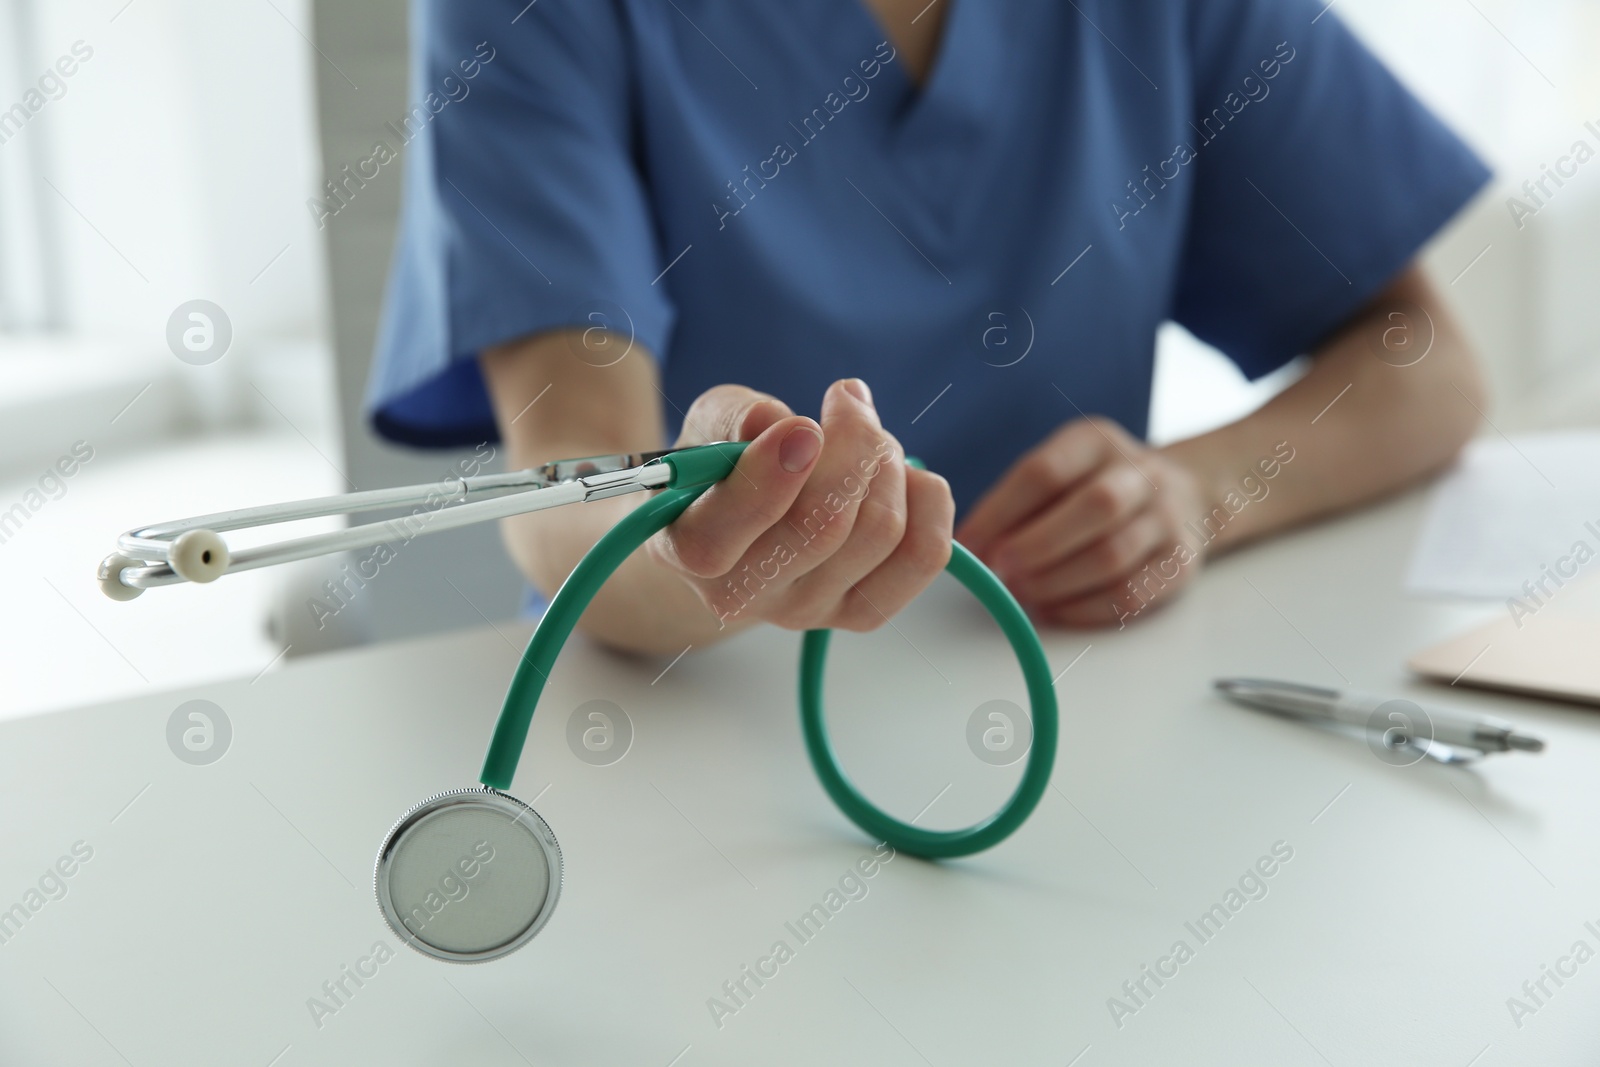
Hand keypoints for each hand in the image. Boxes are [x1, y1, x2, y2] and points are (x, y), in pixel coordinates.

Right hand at [648, 379, 954, 631]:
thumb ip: (730, 419)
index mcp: (689, 549)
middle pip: (823, 525)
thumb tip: (770, 423)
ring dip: (888, 462)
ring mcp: (806, 611)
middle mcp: (744, 595)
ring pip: (878, 531)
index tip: (803, 425)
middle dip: (853, 444)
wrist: (742, 520)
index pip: (721, 537)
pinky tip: (902, 475)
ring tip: (869, 437)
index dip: (772, 475)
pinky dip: (927, 499)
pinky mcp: (859, 614)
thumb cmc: (722, 465)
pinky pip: (923, 556)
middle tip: (847, 402)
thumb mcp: (709, 425)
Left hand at [956, 417, 1207, 626]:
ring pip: (1112, 555)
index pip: (1046, 471)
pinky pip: (1130, 595)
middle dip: (1038, 545)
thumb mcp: (1064, 470)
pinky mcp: (1180, 564)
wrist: (1185, 496)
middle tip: (1000, 571)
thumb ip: (1019, 502)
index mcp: (1097, 441)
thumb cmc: (1095, 487)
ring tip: (1021, 594)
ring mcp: (1167, 518)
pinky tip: (1051, 610)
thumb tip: (970, 548)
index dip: (1000, 511)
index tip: (968, 545)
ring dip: (1057, 582)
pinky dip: (1082, 609)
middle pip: (1094, 507)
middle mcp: (1140, 473)